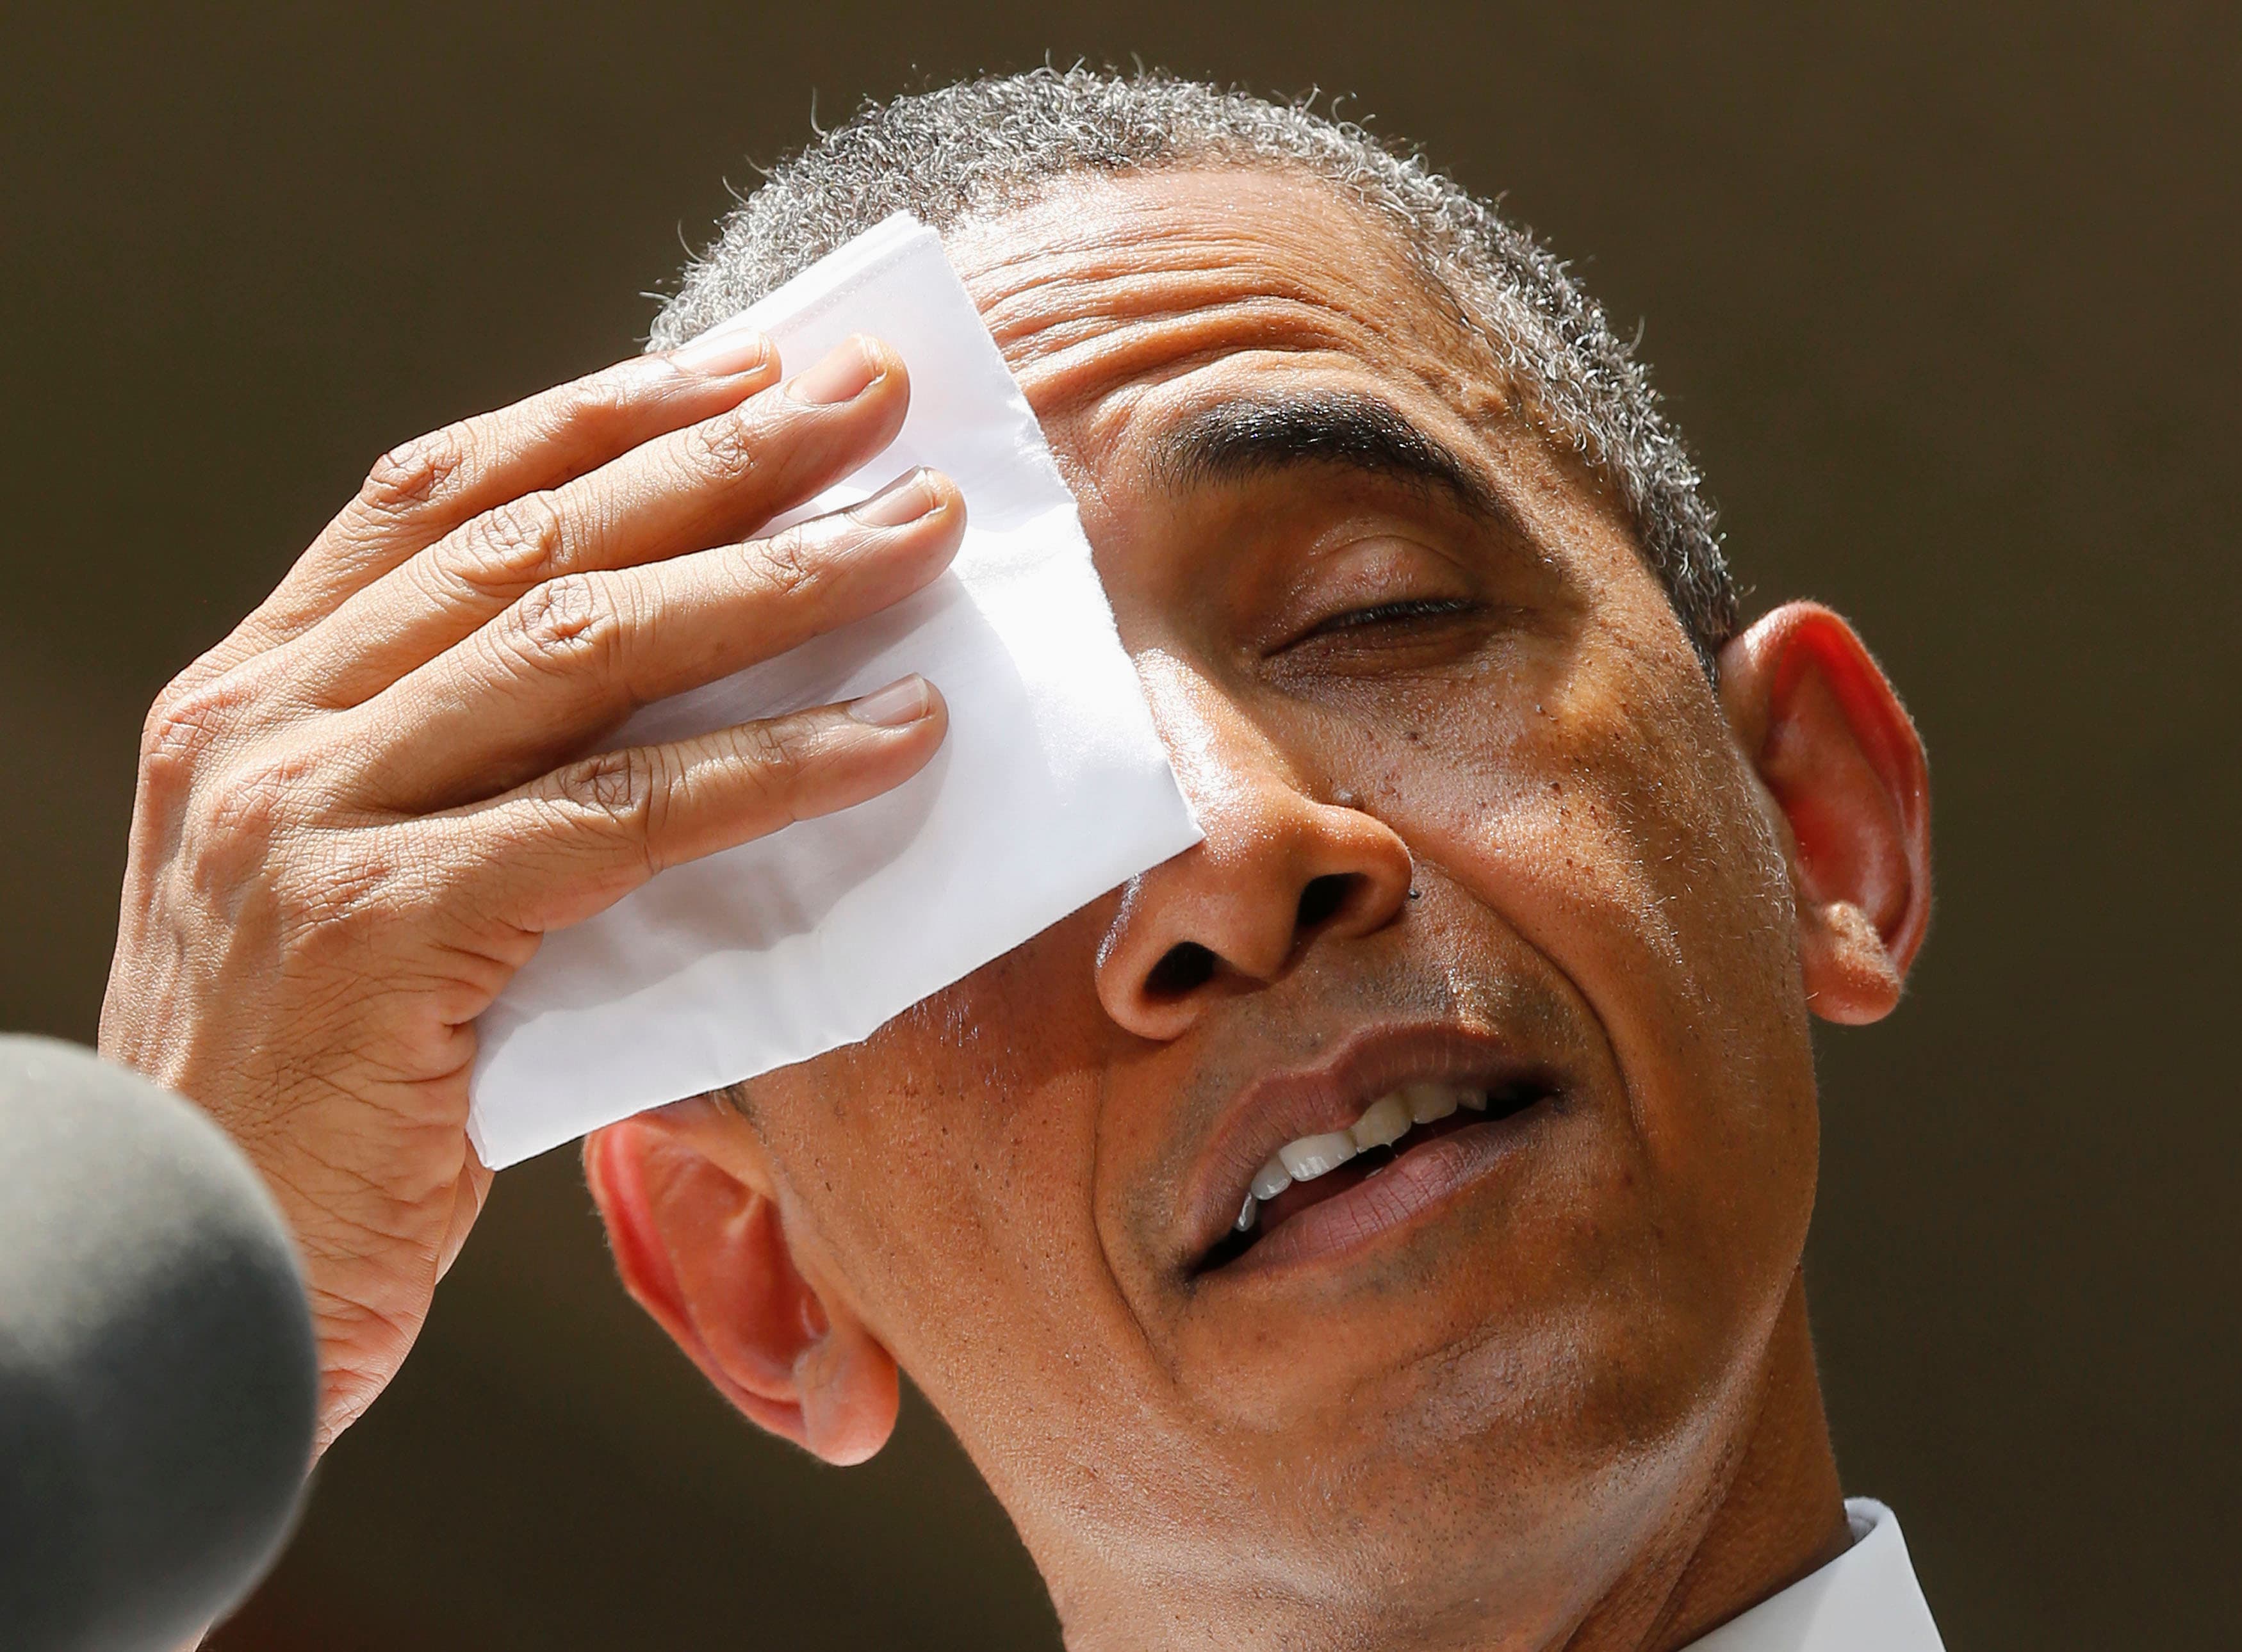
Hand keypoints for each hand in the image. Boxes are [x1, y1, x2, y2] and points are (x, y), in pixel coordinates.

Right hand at [100, 330, 960, 1452]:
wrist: (174, 1279)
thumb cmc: (304, 1102)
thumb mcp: (359, 900)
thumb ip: (473, 794)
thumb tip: (700, 717)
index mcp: (250, 700)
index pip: (439, 496)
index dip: (603, 416)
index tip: (747, 370)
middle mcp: (264, 728)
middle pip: (536, 540)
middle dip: (724, 459)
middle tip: (877, 401)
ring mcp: (309, 819)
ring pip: (587, 647)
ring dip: (777, 580)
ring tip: (918, 538)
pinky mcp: (382, 929)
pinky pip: (622, 817)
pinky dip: (776, 767)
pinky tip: (896, 733)